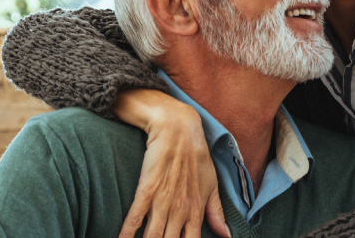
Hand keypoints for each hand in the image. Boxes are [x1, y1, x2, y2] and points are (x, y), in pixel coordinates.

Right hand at [114, 91, 229, 237]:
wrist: (178, 128)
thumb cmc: (196, 156)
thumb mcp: (211, 185)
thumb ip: (216, 213)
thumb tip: (226, 236)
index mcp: (196, 212)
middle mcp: (180, 210)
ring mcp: (163, 200)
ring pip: (153, 236)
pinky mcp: (147, 188)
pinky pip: (136, 216)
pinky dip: (128, 231)